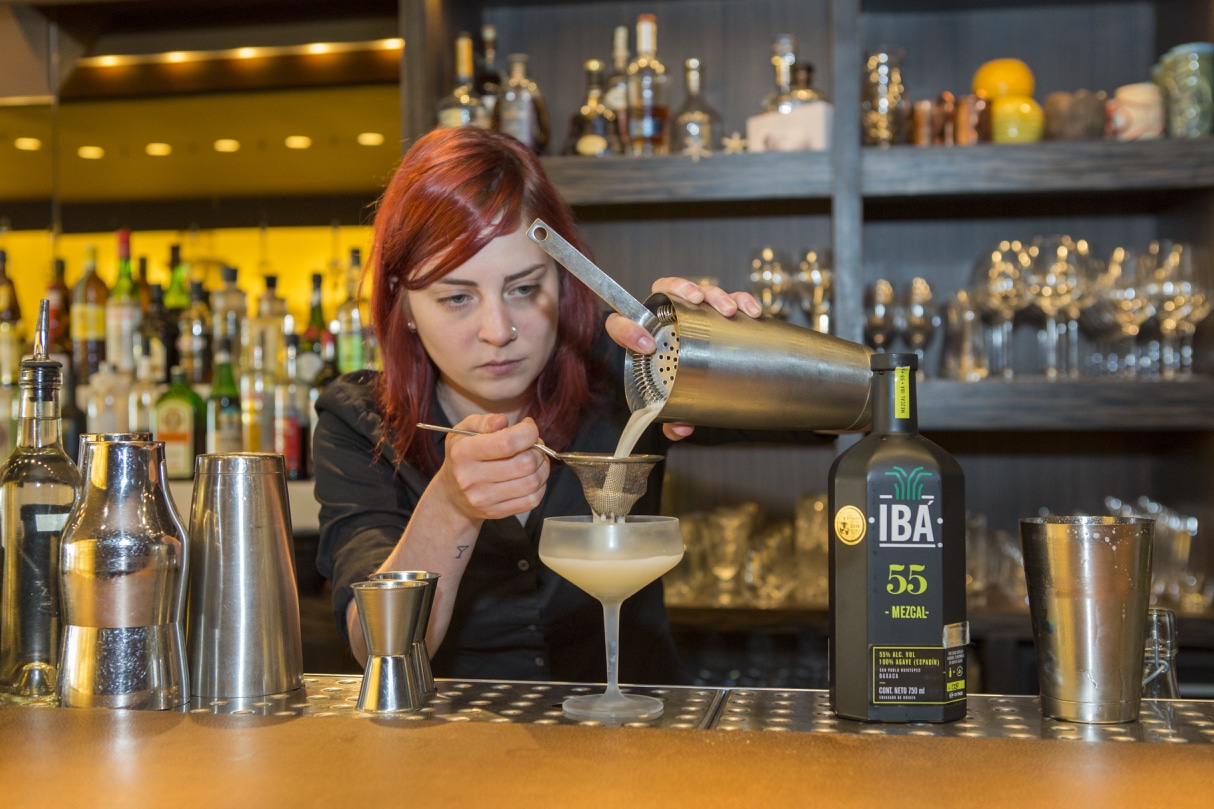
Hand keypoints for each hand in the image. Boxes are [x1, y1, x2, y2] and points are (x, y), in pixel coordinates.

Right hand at [434, 414, 549, 520]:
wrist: (451, 494)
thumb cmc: (462, 456)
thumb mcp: (464, 431)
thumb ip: (484, 422)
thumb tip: (502, 421)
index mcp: (463, 453)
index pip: (507, 443)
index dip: (528, 432)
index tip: (528, 427)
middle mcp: (471, 478)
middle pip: (525, 463)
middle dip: (537, 450)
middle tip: (533, 445)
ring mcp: (484, 498)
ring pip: (532, 482)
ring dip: (542, 467)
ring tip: (535, 459)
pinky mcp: (496, 512)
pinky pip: (532, 500)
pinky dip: (540, 486)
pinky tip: (532, 476)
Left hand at [605, 277, 762, 441]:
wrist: (688, 374)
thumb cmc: (673, 380)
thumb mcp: (669, 398)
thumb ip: (670, 414)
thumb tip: (680, 428)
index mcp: (644, 333)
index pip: (623, 322)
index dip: (628, 329)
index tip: (646, 345)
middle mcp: (668, 315)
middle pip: (669, 288)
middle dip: (685, 289)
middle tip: (697, 302)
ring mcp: (695, 311)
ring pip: (702, 291)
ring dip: (717, 295)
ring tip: (728, 309)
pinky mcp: (718, 313)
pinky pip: (730, 299)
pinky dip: (742, 301)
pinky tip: (751, 311)